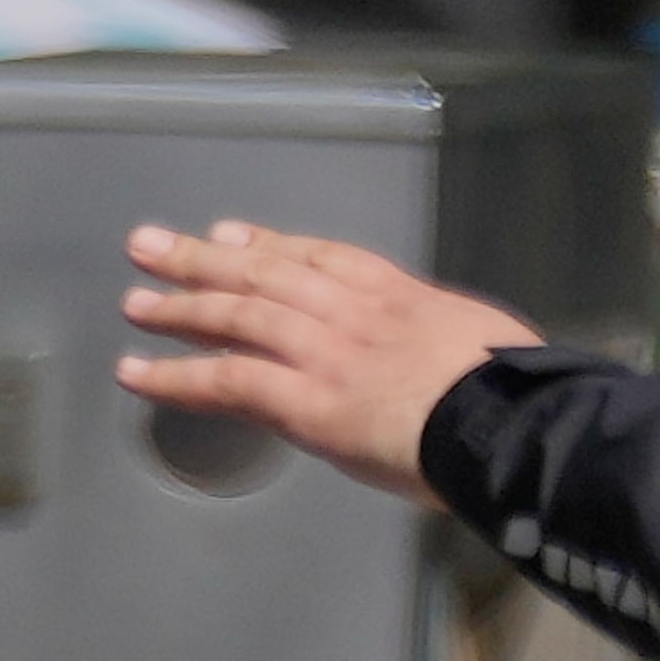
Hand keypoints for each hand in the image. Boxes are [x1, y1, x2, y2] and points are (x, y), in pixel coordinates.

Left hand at [116, 223, 537, 505]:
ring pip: (238, 315)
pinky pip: (226, 381)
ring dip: (181, 306)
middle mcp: (355, 314)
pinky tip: (137, 374)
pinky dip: (176, 376)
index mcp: (405, 299)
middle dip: (205, 258)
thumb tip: (454, 363)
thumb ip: (453, 346)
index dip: (274, 244)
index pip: (326, 258)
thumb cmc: (522, 397)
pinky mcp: (305, 402)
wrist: (515, 425)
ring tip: (137, 300)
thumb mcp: (493, 345)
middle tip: (152, 245)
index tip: (237, 235)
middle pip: (268, 274)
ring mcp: (326, 354)